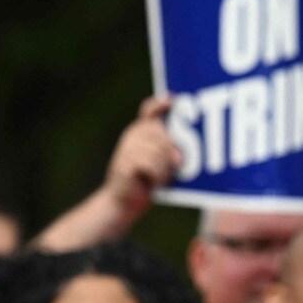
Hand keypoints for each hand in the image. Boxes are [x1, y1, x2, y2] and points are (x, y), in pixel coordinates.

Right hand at [103, 96, 181, 218]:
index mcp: (141, 132)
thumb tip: (179, 153)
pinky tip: (154, 183)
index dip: (160, 104)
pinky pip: (149, 165)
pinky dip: (157, 176)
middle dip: (172, 150)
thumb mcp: (161, 162)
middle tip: (177, 164)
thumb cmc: (147, 180)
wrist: (123, 202)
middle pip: (160, 132)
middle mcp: (132, 136)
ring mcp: (126, 149)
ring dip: (166, 168)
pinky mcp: (123, 164)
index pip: (149, 111)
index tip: (172, 100)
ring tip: (162, 178)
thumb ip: (168, 151)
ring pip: (157, 151)